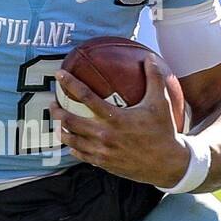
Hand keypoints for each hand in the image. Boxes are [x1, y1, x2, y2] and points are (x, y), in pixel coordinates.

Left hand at [54, 58, 188, 188]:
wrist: (167, 164)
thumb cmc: (163, 131)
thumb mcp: (161, 103)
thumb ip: (155, 78)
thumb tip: (148, 57)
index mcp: (116, 118)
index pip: (86, 97)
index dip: (70, 84)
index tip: (59, 75)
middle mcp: (105, 135)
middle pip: (71, 121)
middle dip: (57, 111)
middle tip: (53, 103)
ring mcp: (102, 151)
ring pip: (72, 140)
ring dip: (61, 130)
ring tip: (59, 122)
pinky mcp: (103, 163)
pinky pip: (80, 154)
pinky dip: (73, 147)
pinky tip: (71, 141)